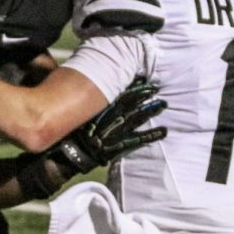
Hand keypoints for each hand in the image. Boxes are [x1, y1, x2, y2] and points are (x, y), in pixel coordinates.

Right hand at [48, 77, 166, 173]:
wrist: (69, 153)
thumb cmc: (72, 134)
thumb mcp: (79, 114)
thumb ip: (87, 104)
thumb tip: (87, 92)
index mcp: (102, 109)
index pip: (120, 94)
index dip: (133, 88)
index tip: (143, 80)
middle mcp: (112, 117)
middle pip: (131, 103)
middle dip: (144, 95)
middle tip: (156, 88)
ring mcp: (117, 131)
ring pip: (137, 117)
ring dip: (151, 110)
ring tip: (163, 104)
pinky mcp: (120, 145)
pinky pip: (138, 139)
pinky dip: (151, 136)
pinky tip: (164, 131)